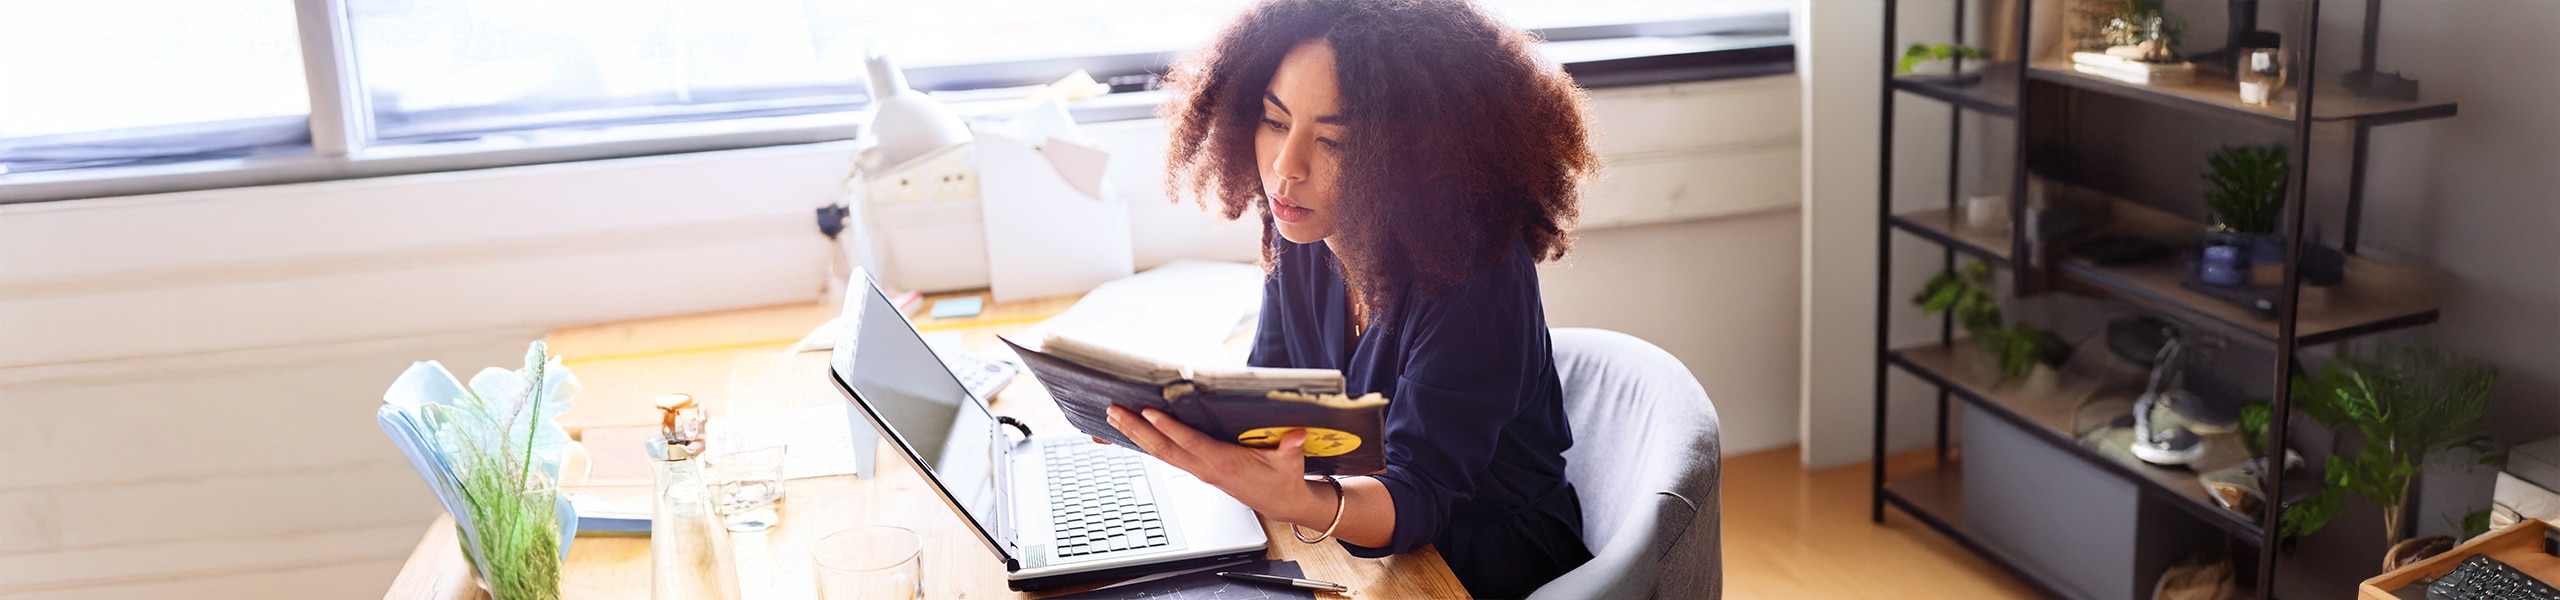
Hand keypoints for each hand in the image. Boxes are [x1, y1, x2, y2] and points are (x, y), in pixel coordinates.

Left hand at [1106, 405, 1324, 519]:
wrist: (1281, 502)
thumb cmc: (1283, 479)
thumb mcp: (1291, 463)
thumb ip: (1291, 448)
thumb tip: (1296, 434)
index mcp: (1223, 463)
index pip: (1190, 443)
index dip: (1169, 428)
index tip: (1149, 412)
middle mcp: (1205, 468)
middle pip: (1163, 449)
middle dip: (1137, 429)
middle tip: (1115, 411)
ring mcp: (1198, 470)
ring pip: (1160, 453)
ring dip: (1135, 435)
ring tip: (1114, 417)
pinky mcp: (1198, 469)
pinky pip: (1167, 455)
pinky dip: (1148, 442)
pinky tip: (1134, 431)